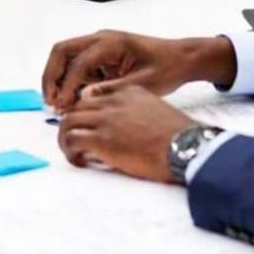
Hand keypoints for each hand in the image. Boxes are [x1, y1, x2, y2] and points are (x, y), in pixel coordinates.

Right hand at [42, 30, 235, 112]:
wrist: (181, 59)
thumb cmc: (167, 67)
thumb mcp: (143, 84)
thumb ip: (112, 90)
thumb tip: (85, 97)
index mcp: (111, 42)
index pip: (79, 62)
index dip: (68, 84)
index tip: (63, 105)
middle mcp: (100, 40)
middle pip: (62, 51)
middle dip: (52, 76)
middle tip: (50, 101)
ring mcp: (99, 46)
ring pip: (66, 57)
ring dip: (58, 78)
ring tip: (59, 104)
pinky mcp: (100, 56)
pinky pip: (77, 65)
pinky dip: (70, 81)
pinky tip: (73, 100)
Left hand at [56, 84, 197, 183]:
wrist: (186, 147)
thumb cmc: (180, 136)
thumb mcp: (158, 112)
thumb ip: (138, 113)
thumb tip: (126, 131)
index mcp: (130, 92)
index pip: (96, 96)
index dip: (88, 113)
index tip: (88, 126)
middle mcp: (114, 102)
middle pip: (78, 107)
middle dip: (72, 123)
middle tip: (75, 140)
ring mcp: (106, 119)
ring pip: (68, 122)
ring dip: (66, 138)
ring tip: (74, 153)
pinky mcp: (102, 139)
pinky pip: (72, 141)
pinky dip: (70, 152)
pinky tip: (80, 161)